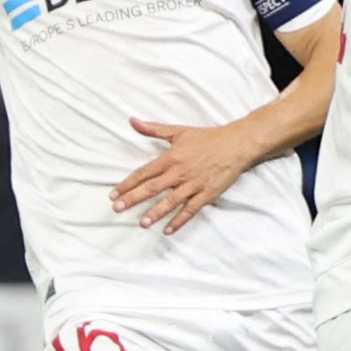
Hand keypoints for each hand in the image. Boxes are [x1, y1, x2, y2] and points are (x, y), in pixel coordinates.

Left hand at [111, 118, 259, 233]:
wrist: (236, 145)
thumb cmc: (207, 138)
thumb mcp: (179, 131)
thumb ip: (154, 129)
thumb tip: (132, 121)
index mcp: (171, 158)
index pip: (144, 173)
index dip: (127, 184)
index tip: (114, 194)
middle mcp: (179, 173)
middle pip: (152, 188)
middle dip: (133, 199)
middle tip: (117, 209)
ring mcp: (193, 185)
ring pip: (170, 202)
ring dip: (155, 213)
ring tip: (141, 223)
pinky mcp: (207, 194)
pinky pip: (190, 210)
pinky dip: (179, 220)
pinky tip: (168, 230)